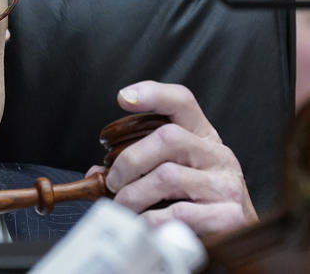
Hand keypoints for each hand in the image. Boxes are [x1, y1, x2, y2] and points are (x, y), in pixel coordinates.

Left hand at [88, 80, 257, 234]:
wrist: (238, 242)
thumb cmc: (195, 204)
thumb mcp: (171, 174)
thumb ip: (137, 166)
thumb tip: (96, 173)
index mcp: (202, 137)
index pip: (182, 101)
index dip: (153, 93)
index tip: (123, 97)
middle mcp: (218, 155)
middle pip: (167, 137)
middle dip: (129, 160)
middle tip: (113, 182)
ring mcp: (226, 185)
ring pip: (167, 176)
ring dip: (134, 194)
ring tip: (124, 206)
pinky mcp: (228, 216)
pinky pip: (177, 213)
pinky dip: (150, 219)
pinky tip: (143, 224)